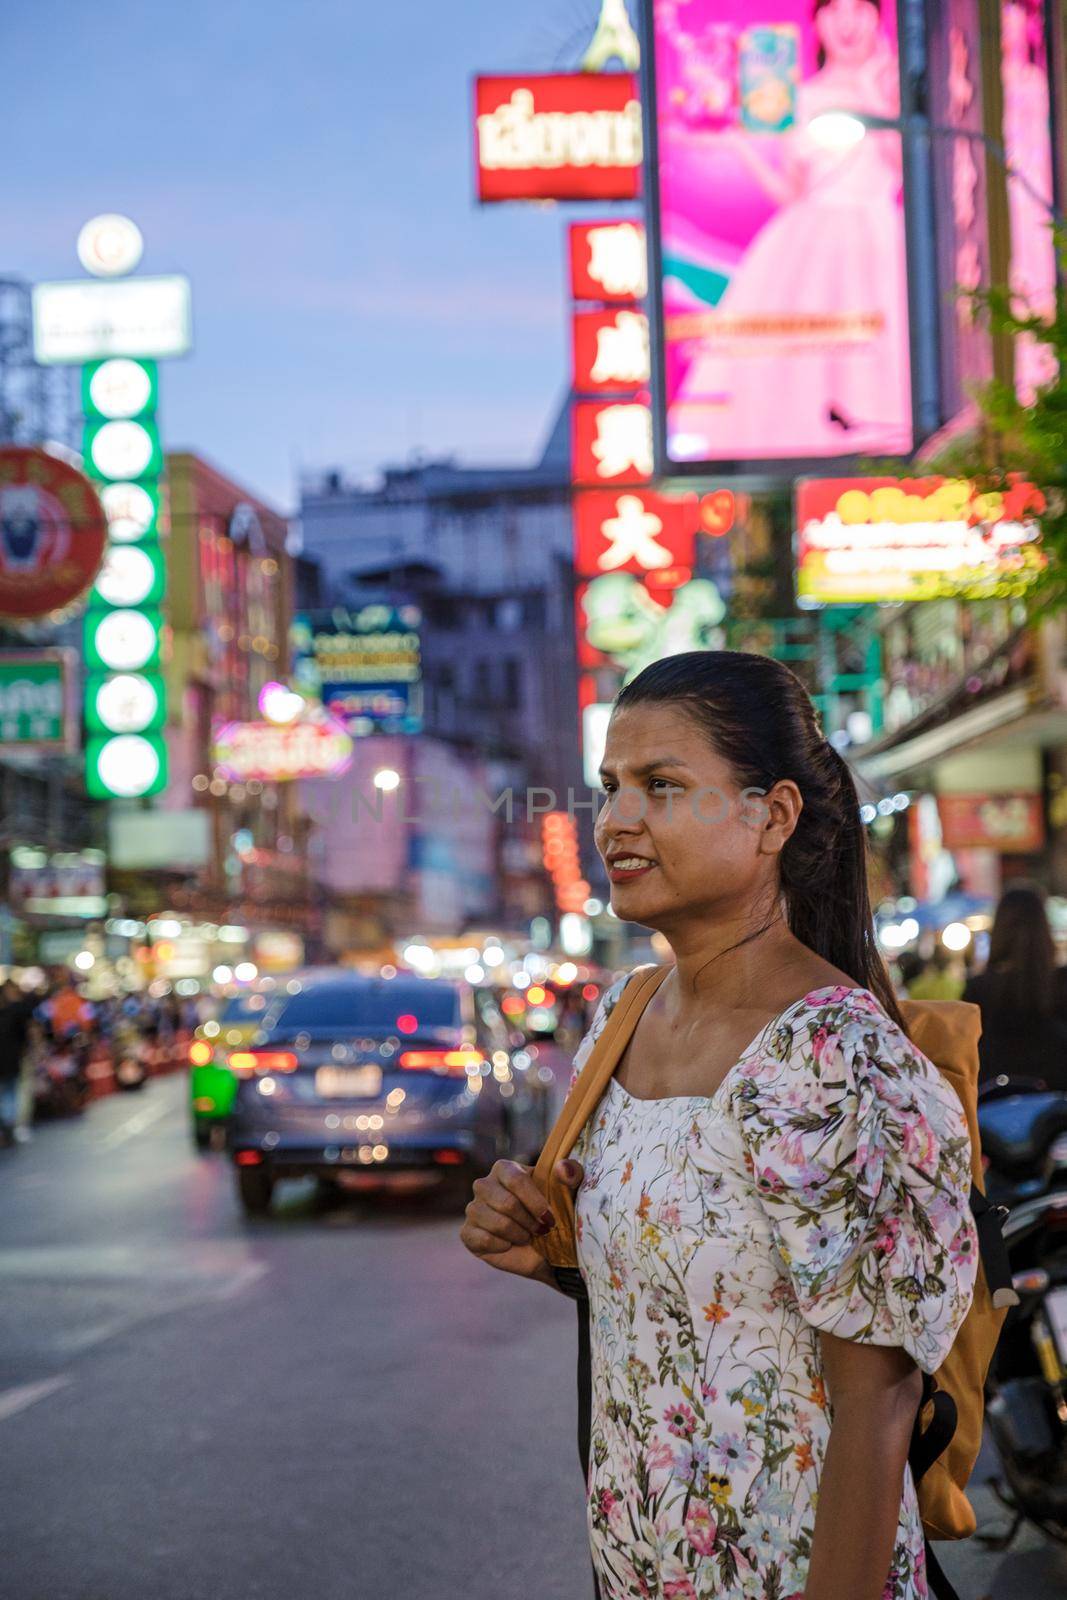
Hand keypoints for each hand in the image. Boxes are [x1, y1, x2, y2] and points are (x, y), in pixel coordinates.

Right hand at [460, 1158, 584, 1280]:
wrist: (544, 1249)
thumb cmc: (554, 1214)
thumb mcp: (568, 1192)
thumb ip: (571, 1173)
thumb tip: (563, 1167)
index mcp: (504, 1168)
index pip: (516, 1180)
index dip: (535, 1202)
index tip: (550, 1218)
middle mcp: (483, 1185)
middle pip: (506, 1203)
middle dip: (529, 1222)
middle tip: (539, 1230)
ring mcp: (473, 1209)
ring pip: (496, 1223)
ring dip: (518, 1235)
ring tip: (526, 1236)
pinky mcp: (467, 1233)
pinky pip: (483, 1240)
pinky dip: (503, 1246)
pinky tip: (509, 1244)